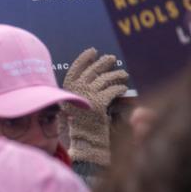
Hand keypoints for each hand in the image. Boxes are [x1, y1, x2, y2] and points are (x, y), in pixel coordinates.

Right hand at [63, 48, 129, 167]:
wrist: (83, 140)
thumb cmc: (79, 125)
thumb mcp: (73, 106)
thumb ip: (79, 92)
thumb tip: (89, 78)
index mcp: (67, 89)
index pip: (75, 68)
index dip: (84, 58)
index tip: (93, 51)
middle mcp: (76, 89)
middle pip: (92, 71)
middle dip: (102, 63)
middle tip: (110, 58)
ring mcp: (87, 95)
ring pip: (104, 79)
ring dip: (115, 75)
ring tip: (123, 73)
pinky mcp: (99, 102)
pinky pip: (112, 90)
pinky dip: (119, 88)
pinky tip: (123, 87)